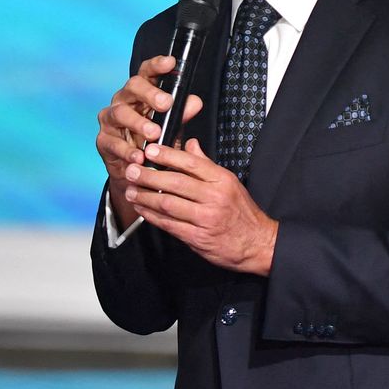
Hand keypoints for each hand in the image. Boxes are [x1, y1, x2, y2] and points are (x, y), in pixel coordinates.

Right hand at [95, 54, 202, 227]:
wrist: (135, 173)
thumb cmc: (153, 142)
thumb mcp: (171, 128)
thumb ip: (181, 115)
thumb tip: (194, 102)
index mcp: (141, 93)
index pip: (147, 73)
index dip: (157, 65)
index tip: (170, 62)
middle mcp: (123, 101)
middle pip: (132, 87)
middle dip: (150, 93)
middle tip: (166, 103)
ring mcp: (110, 119)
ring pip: (120, 113)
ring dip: (139, 123)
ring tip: (154, 133)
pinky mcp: (103, 140)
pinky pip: (113, 142)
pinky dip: (127, 150)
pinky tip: (139, 156)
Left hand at [123, 138, 276, 275]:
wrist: (257, 244)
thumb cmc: (242, 213)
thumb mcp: (229, 183)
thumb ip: (206, 164)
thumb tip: (190, 145)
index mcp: (221, 180)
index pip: (190, 163)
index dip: (167, 155)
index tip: (149, 150)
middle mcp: (214, 198)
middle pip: (175, 182)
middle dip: (148, 175)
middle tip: (132, 170)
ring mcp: (205, 218)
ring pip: (168, 203)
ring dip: (145, 196)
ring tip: (131, 190)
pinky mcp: (197, 237)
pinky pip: (169, 224)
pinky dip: (152, 216)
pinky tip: (143, 209)